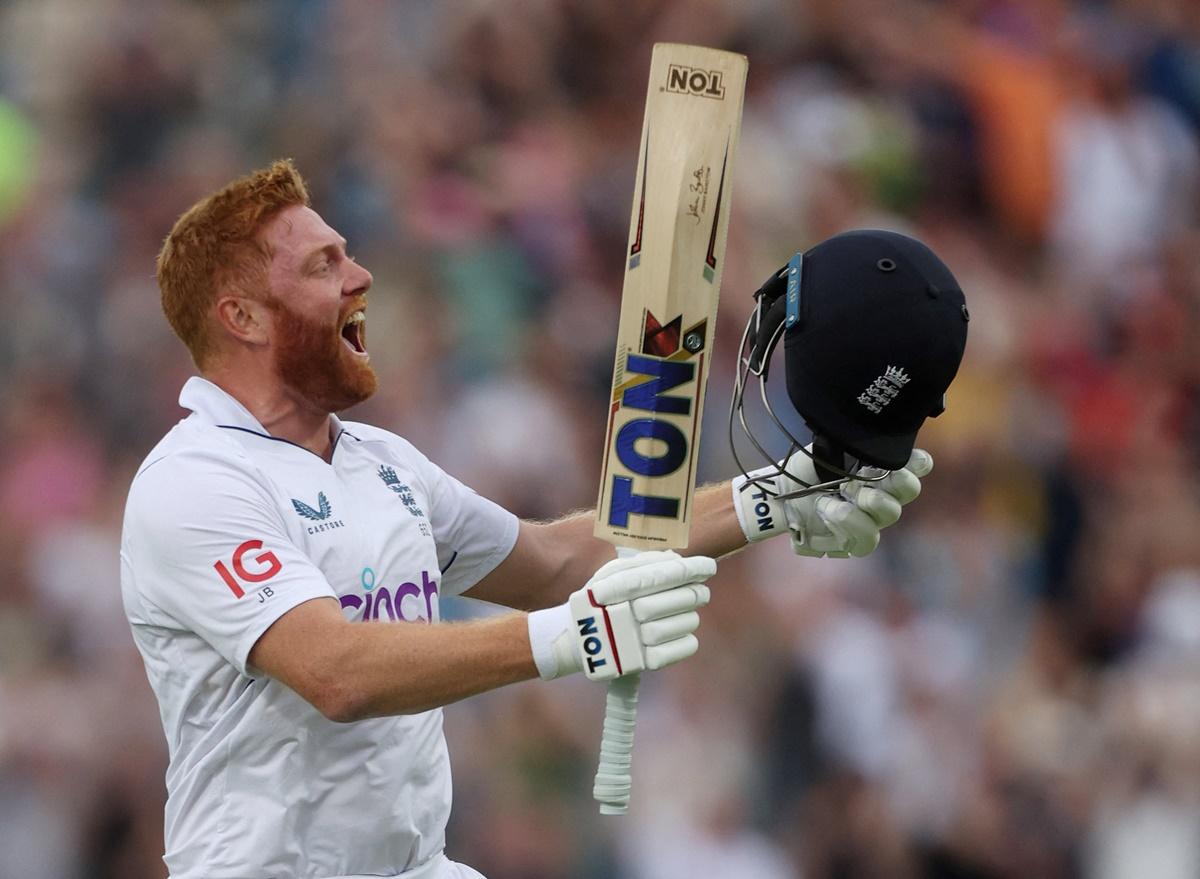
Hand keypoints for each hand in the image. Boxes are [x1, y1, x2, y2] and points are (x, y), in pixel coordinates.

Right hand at [526, 550, 714, 680]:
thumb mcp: (611, 574)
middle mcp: (630, 611)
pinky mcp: (642, 662)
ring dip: (690, 616)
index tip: (709, 567)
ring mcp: (637, 638)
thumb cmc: (601, 601)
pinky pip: (680, 649)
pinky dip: (687, 641)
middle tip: (699, 591)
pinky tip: (681, 634)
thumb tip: (676, 559)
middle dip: (695, 593)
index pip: (668, 574)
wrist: (577, 640)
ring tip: (683, 614)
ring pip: (685, 623)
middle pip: (682, 598)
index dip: (693, 569)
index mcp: (623, 585)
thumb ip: (643, 563)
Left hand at [732, 447, 932, 557]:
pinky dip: (848, 522)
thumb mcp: (827, 449)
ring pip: (891, 513)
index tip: (907, 458)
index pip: (918, 465)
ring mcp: (874, 519)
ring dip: (867, 501)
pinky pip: (868, 538)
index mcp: (883, 468)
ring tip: (841, 493)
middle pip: (910, 489)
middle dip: (897, 481)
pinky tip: (828, 509)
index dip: (917, 462)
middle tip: (874, 475)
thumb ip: (851, 443)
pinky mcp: (858, 541)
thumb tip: (865, 434)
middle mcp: (885, 493)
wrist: (783, 494)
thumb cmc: (808, 469)